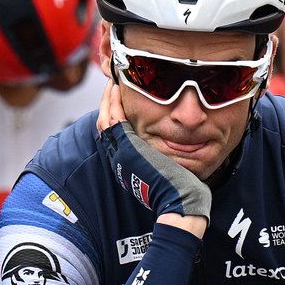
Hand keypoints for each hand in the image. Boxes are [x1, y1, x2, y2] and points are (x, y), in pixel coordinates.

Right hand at [96, 95, 210, 219]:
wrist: (178, 201)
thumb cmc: (180, 189)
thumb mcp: (168, 168)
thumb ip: (165, 156)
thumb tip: (174, 149)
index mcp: (127, 163)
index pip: (114, 134)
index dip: (113, 115)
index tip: (119, 99)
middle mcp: (120, 157)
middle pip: (105, 125)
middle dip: (106, 103)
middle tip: (111, 86)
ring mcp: (121, 152)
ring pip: (105, 119)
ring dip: (107, 99)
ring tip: (112, 83)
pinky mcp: (127, 146)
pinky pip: (113, 119)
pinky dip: (111, 102)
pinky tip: (115, 88)